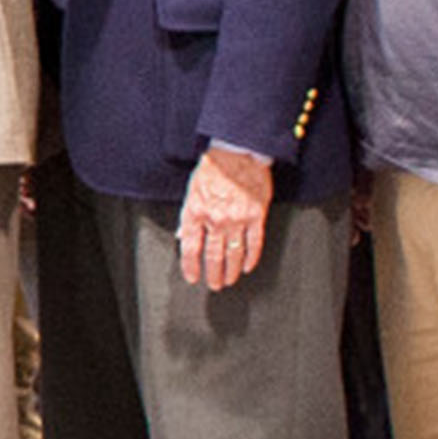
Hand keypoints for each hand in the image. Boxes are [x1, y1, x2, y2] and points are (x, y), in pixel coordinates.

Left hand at [177, 146, 275, 290]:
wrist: (238, 153)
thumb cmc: (213, 169)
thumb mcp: (192, 190)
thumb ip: (187, 216)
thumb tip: (182, 236)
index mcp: (196, 212)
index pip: (190, 248)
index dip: (191, 266)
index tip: (193, 277)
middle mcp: (215, 219)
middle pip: (213, 256)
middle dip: (213, 274)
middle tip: (214, 285)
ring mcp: (237, 219)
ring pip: (233, 254)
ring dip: (231, 271)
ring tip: (229, 280)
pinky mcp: (256, 217)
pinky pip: (254, 244)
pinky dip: (251, 258)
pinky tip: (248, 267)